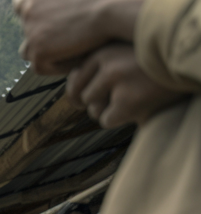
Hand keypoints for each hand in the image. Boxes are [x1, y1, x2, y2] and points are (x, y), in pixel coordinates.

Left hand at [16, 0, 142, 74]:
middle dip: (42, 38)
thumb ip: (63, 4)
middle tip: (65, 43)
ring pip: (29, 52)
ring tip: (72, 52)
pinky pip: (41, 67)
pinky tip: (77, 59)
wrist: (112, 10)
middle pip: (27, 31)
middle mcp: (28, 11)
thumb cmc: (105, 0)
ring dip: (47, 54)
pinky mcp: (38, 51)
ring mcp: (30, 32)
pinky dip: (57, 67)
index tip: (45, 24)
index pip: (20, 6)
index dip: (32, 16)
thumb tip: (60, 22)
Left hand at [67, 43, 188, 127]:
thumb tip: (71, 93)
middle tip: (120, 97)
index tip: (91, 96)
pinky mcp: (126, 100)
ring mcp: (116, 79)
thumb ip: (99, 68)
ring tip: (133, 98)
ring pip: (93, 109)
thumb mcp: (124, 58)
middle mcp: (108, 59)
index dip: (80, 91)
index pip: (74, 77)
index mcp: (105, 48)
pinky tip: (138, 106)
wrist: (188, 69)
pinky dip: (120, 119)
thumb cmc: (153, 69)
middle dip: (96, 102)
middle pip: (81, 96)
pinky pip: (106, 120)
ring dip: (109, 111)